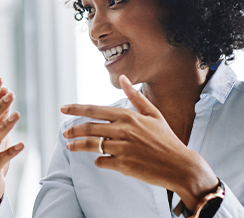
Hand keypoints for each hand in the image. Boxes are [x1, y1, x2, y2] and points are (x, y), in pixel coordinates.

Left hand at [60, 75, 217, 210]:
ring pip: (91, 145)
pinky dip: (99, 161)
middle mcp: (123, 130)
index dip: (76, 109)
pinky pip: (102, 161)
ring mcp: (122, 148)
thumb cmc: (166, 139)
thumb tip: (123, 78)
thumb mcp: (153, 114)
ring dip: (78, 146)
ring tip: (70, 146)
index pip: (95, 110)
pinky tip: (100, 160)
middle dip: (73, 130)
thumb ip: (135, 97)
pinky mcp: (123, 165)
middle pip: (89, 127)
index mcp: (128, 116)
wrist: (180, 165)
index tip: (63, 108)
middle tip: (65, 133)